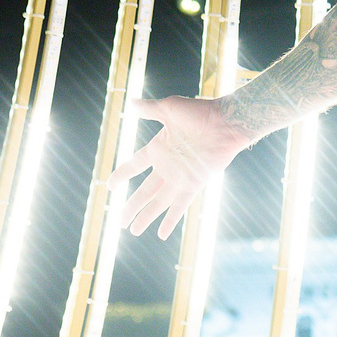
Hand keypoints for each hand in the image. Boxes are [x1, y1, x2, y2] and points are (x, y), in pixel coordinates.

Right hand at [108, 95, 245, 239]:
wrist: (226, 122)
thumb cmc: (199, 112)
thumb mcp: (169, 108)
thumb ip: (150, 109)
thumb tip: (131, 103)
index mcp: (159, 148)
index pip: (135, 165)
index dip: (122, 175)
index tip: (110, 186)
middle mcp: (168, 166)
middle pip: (145, 191)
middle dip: (132, 206)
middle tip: (120, 222)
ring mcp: (180, 177)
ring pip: (158, 202)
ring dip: (146, 217)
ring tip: (133, 230)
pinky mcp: (194, 184)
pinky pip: (179, 206)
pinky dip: (170, 219)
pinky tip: (160, 233)